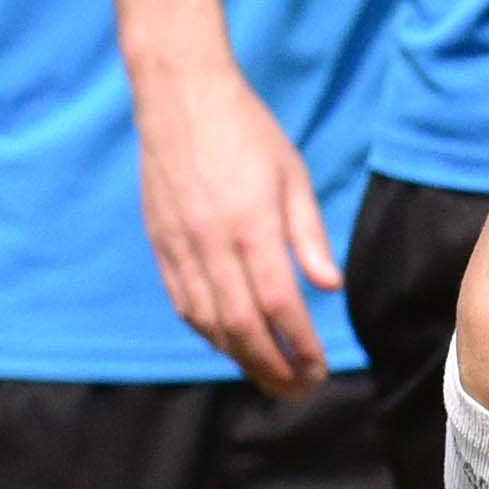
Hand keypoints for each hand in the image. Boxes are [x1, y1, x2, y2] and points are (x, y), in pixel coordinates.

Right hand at [135, 46, 345, 396]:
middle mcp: (211, 242)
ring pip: (207, 321)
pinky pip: (183, 302)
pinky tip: (227, 344)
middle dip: (271, 366)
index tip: (318, 369)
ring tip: (267, 377)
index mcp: (250, 225)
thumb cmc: (247, 132)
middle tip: (296, 391)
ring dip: (238, 358)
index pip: (278, 304)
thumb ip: (309, 236)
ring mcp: (179, 245)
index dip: (300, 345)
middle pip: (240, 326)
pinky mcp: (159, 243)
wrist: (180, 97)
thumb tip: (328, 287)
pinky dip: (206, 331)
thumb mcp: (293, 176)